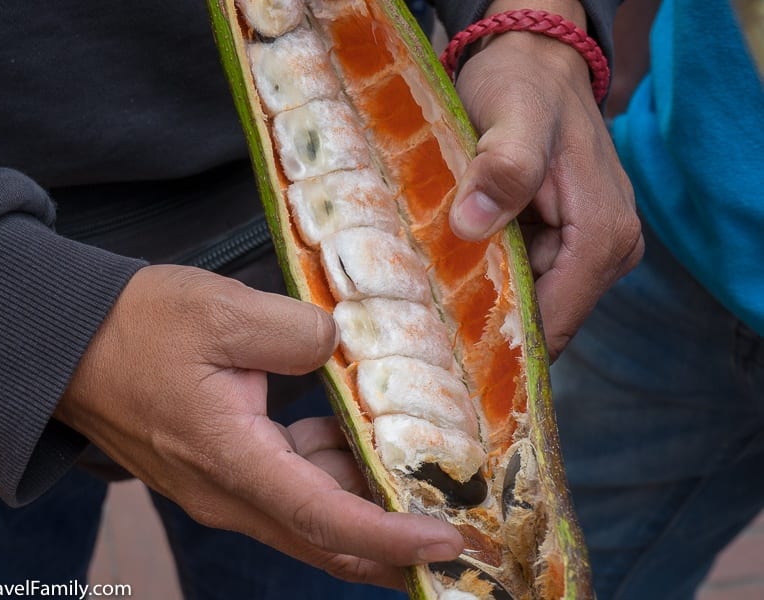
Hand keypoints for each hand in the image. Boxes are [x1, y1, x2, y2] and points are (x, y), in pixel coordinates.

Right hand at [55, 265, 463, 587]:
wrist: (66, 344)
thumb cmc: (134, 327)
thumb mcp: (222, 310)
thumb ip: (297, 332)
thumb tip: (340, 348)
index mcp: (234, 462)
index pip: (328, 520)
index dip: (393, 538)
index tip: (447, 542)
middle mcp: (229, 494)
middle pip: (326, 541)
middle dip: (392, 548)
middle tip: (453, 534)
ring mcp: (221, 488)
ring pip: (309, 517)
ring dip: (362, 504)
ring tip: (413, 466)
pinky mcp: (218, 471)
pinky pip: (286, 491)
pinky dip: (329, 477)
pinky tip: (349, 432)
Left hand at [449, 0, 643, 358]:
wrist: (532, 61)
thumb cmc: (524, 86)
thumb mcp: (513, 116)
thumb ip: (502, 168)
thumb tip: (471, 226)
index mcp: (602, 235)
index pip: (556, 321)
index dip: (506, 348)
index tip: (454, 364)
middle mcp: (606, 252)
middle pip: (543, 320)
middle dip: (489, 330)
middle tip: (429, 334)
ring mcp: (585, 250)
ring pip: (530, 303)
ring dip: (484, 306)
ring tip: (432, 306)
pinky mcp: (563, 242)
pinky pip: (524, 280)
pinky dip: (488, 282)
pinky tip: (450, 278)